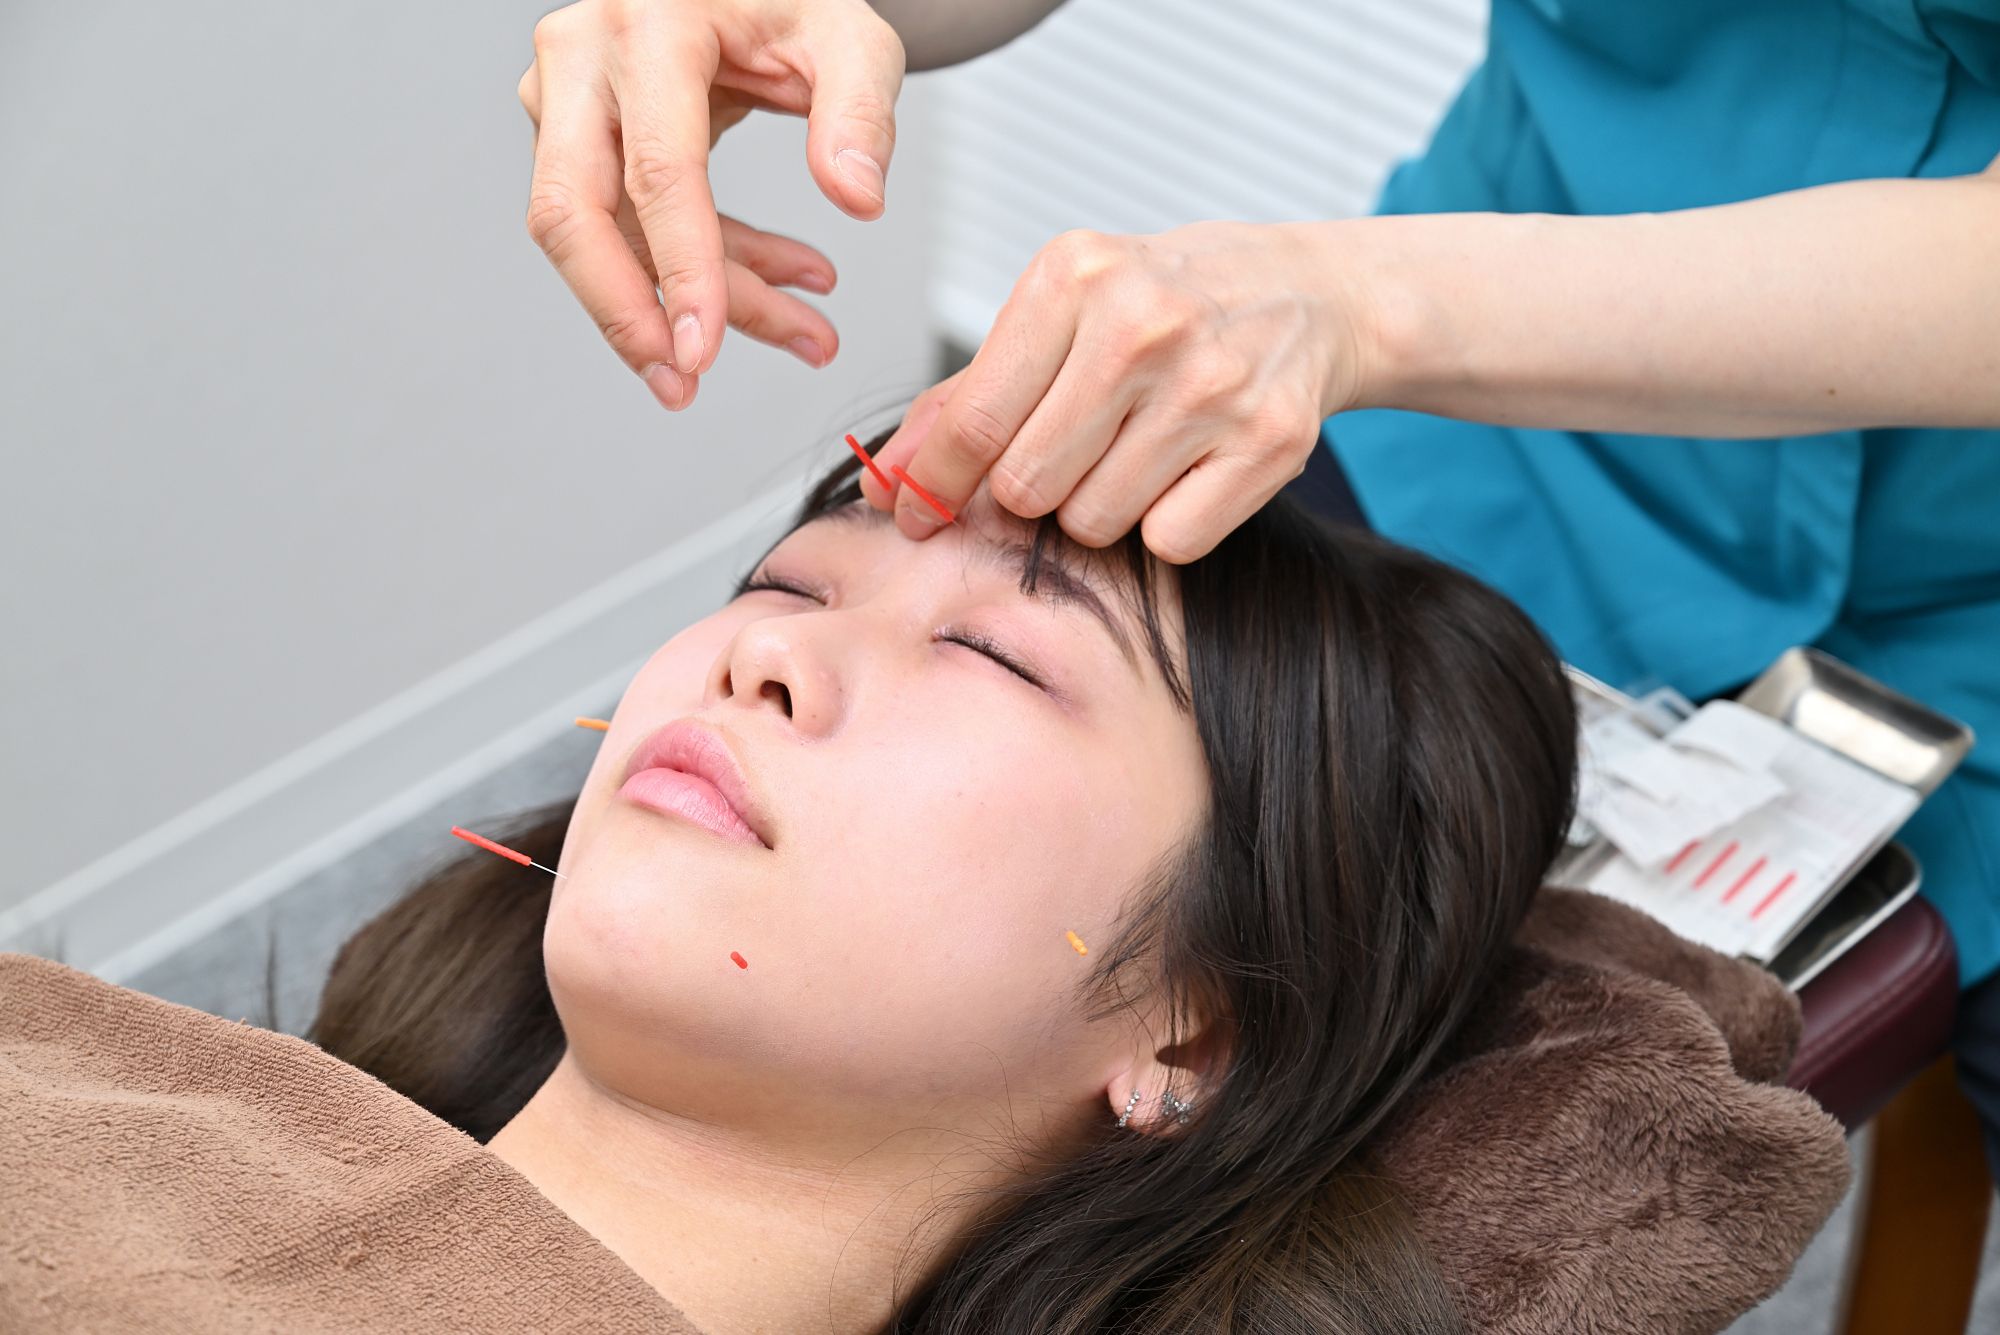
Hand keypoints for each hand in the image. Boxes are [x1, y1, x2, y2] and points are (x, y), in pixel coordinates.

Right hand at [519, 0, 905, 408]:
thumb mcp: (850, 34)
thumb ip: (862, 110)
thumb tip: (857, 198)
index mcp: (647, 26)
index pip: (655, 170)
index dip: (681, 270)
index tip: (704, 350)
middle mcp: (585, 58)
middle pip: (573, 213)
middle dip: (629, 315)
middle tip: (686, 383)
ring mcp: (567, 97)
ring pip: (606, 233)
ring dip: (695, 299)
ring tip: (801, 334)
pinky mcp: (575, 132)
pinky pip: (629, 225)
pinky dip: (704, 268)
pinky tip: (779, 292)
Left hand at [863, 223, 1375, 561]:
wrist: (1303, 294)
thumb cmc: (1162, 306)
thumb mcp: (1059, 314)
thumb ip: (966, 397)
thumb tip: (887, 482)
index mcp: (1073, 277)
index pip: (974, 422)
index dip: (934, 485)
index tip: (917, 511)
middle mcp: (1142, 324)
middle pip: (1027, 486)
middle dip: (1031, 491)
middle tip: (1068, 455)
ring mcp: (1211, 383)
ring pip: (1095, 522)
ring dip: (1099, 508)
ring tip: (1135, 450)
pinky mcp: (1268, 441)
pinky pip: (1171, 542)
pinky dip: (1167, 524)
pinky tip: (1185, 469)